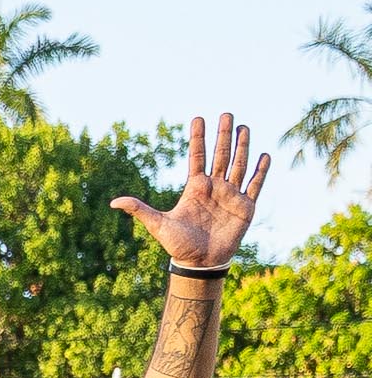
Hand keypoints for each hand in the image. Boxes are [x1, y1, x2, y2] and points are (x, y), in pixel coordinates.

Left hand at [114, 113, 270, 272]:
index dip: (197, 138)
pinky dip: (261, 171)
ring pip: (239, 165)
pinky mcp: (246, 207)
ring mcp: (231, 195)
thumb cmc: (179, 245)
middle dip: (223, 135)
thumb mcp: (158, 225)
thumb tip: (113, 202)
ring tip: (244, 127)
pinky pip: (255, 185)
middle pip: (220, 155)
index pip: (197, 157)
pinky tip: (264, 155)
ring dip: (242, 146)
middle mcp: (215, 187)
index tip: (198, 118)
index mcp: (195, 187)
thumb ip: (140, 210)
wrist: (200, 263)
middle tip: (226, 114)